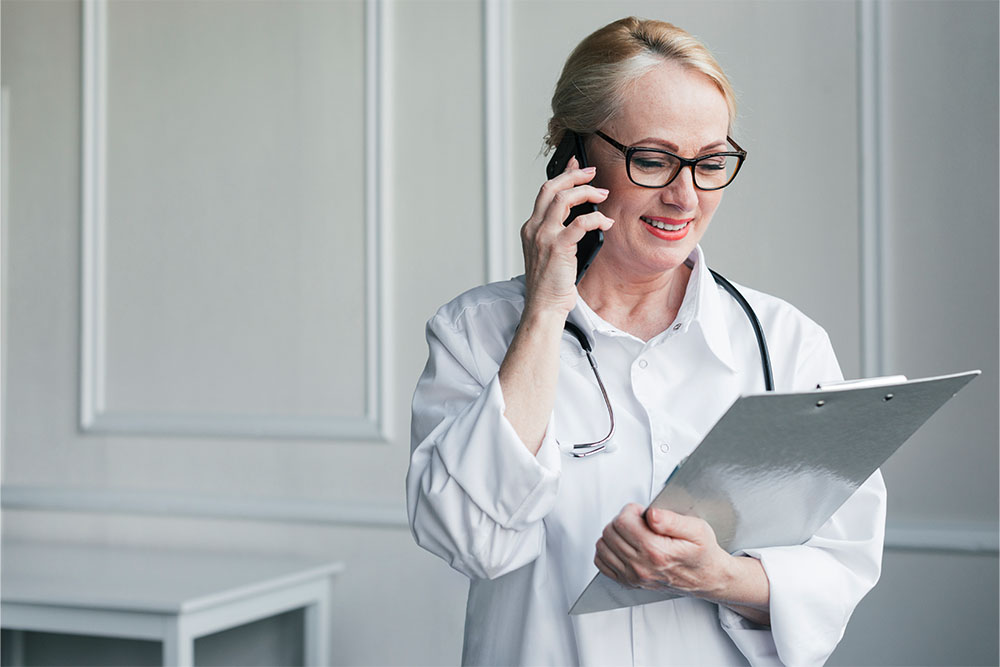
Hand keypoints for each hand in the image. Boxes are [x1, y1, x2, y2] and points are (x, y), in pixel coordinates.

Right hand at [520, 156, 613, 317]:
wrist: (543, 307)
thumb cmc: (550, 284)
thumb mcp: (549, 253)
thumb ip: (559, 233)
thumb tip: (581, 217)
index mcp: (531, 228)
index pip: (545, 192)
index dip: (562, 175)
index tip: (576, 164)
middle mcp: (534, 228)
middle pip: (552, 188)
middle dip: (574, 175)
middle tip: (592, 172)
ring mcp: (544, 237)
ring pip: (564, 199)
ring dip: (586, 192)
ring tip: (603, 194)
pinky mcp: (558, 248)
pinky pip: (579, 224)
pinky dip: (596, 219)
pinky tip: (605, 222)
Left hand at [594, 503, 735, 600]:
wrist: (707, 578)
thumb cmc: (702, 554)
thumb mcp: (697, 530)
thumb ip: (671, 519)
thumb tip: (651, 514)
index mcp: (656, 551)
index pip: (622, 522)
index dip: (630, 511)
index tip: (641, 512)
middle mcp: (641, 566)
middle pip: (610, 532)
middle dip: (622, 520)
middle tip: (638, 521)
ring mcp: (633, 576)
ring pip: (603, 545)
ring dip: (614, 534)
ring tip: (632, 532)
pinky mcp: (629, 581)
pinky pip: (602, 562)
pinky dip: (608, 550)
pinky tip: (623, 544)